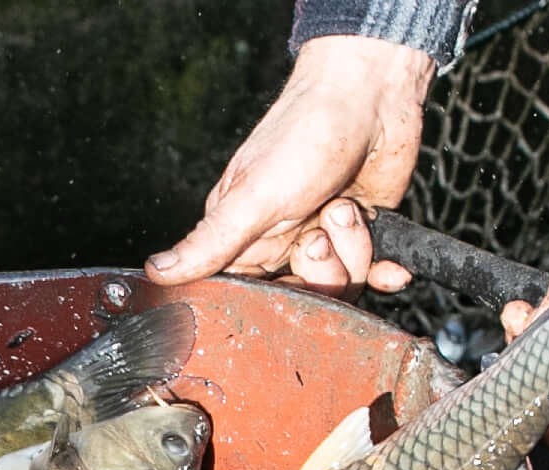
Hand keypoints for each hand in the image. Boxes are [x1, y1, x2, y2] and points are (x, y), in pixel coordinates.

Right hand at [147, 37, 436, 292]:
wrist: (371, 94)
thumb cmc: (303, 135)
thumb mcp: (251, 197)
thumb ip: (209, 243)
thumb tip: (156, 272)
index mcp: (242, 236)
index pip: (250, 296)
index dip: (274, 294)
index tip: (286, 266)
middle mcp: (282, 241)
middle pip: (302, 296)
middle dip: (320, 268)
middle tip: (319, 225)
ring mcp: (324, 237)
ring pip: (341, 285)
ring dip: (354, 250)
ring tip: (346, 206)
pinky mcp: (362, 233)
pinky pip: (373, 275)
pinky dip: (385, 270)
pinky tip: (392, 263)